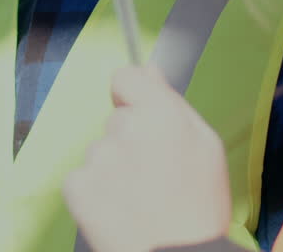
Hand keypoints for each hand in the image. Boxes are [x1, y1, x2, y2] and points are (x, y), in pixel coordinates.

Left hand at [64, 66, 231, 251]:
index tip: (139, 114)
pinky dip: (95, 193)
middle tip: (153, 176)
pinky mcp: (76, 187)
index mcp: (161, 114)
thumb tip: (149, 69)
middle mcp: (124, 128)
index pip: (125, 77)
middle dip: (129, 141)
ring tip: (139, 200)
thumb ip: (173, 102)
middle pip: (117, 121)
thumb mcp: (206, 148)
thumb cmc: (199, 208)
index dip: (132, 96)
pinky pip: (81, 178)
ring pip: (100, 152)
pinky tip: (118, 211)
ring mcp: (97, 158)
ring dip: (113, 170)